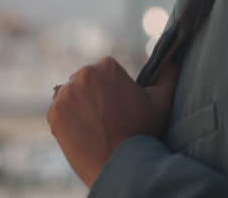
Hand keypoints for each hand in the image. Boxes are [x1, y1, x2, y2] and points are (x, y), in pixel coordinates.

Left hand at [46, 56, 180, 187]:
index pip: (104, 73)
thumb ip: (168, 76)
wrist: (119, 165)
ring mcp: (66, 94)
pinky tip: (82, 132)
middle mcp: (83, 75)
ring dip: (78, 106)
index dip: (112, 91)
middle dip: (93, 96)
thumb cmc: (142, 132)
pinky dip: (66, 120)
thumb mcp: (161, 102)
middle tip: (106, 119)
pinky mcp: (54, 113)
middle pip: (85, 81)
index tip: (118, 108)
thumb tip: (173, 61)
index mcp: (107, 66)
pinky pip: (58, 112)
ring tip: (94, 126)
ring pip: (70, 95)